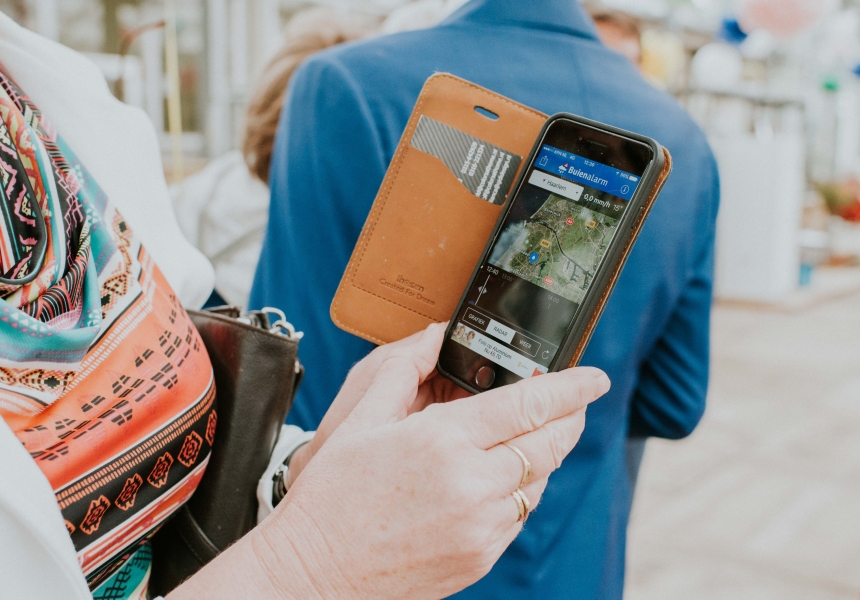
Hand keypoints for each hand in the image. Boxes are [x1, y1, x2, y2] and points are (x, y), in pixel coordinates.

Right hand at [171, 324, 608, 598]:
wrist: (316, 573)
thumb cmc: (332, 498)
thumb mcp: (361, 422)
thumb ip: (402, 369)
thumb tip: (433, 336)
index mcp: (442, 441)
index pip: (529, 405)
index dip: (571, 387)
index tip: (595, 377)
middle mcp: (471, 483)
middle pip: (549, 443)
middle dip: (571, 418)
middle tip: (576, 402)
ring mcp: (481, 525)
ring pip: (539, 480)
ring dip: (546, 453)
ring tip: (534, 435)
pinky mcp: (481, 556)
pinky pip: (521, 515)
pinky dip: (524, 490)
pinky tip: (503, 477)